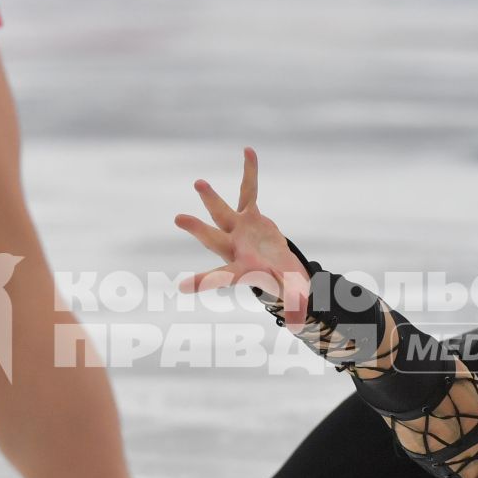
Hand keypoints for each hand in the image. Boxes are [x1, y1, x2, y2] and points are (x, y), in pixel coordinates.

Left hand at [175, 147, 312, 326]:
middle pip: (214, 238)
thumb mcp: (292, 297)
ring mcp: (240, 229)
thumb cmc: (284, 286)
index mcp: (241, 270)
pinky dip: (250, 172)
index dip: (204, 282)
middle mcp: (234, 248)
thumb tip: (299, 327)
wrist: (279, 269)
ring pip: (222, 212)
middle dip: (198, 229)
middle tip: (178, 218)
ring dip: (211, 198)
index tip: (182, 287)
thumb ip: (295, 308)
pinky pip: (249, 190)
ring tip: (198, 182)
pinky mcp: (251, 215)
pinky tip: (248, 150)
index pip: (221, 277)